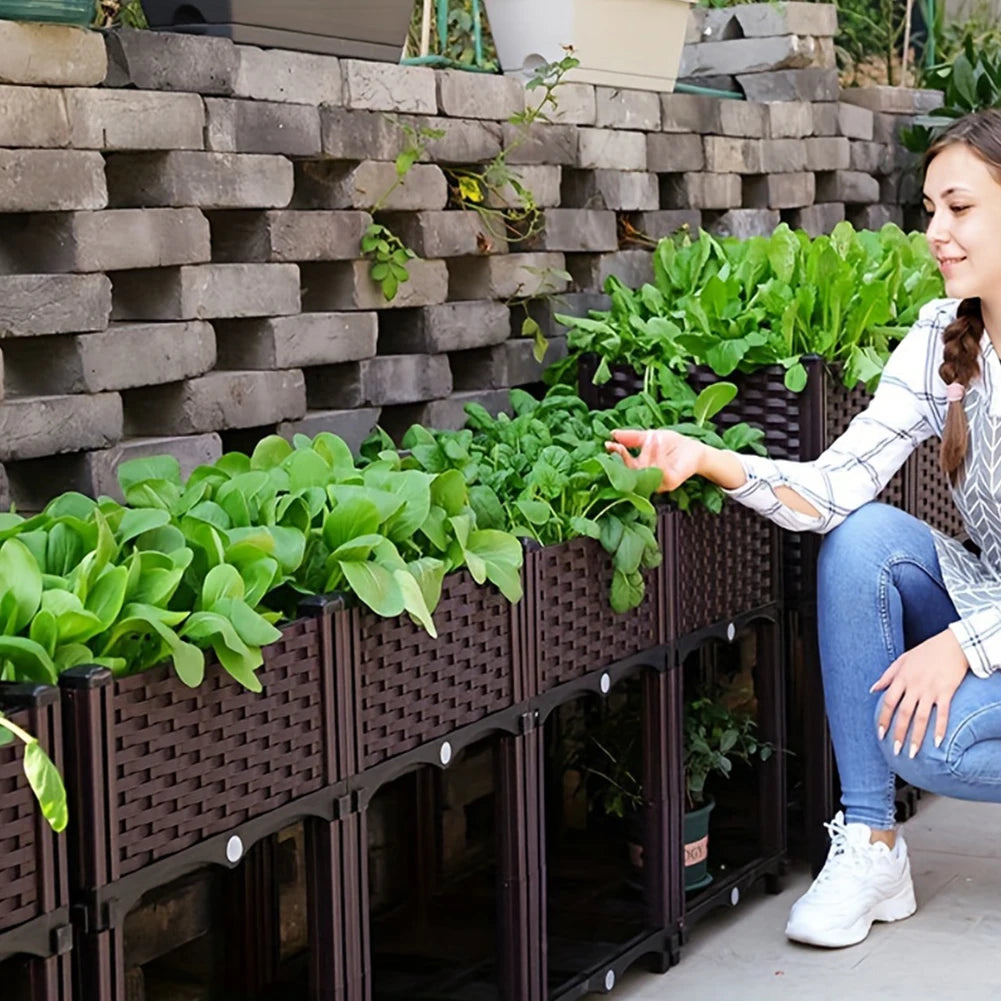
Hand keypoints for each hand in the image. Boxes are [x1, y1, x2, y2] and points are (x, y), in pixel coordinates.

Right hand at [605, 428, 704, 492]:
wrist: (696, 450)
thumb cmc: (675, 445)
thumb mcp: (650, 436)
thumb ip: (632, 437)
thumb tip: (613, 434)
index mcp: (640, 469)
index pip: (623, 465)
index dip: (615, 455)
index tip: (608, 444)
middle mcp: (648, 478)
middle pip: (630, 470)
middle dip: (625, 454)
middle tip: (622, 441)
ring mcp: (658, 483)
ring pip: (643, 469)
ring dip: (646, 450)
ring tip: (651, 436)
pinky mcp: (670, 482)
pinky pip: (658, 469)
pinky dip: (656, 453)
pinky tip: (657, 441)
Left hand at [871, 628, 968, 757]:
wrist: (953, 644)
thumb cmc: (927, 651)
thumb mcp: (902, 659)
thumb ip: (887, 675)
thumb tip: (872, 689)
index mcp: (902, 678)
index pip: (888, 702)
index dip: (883, 719)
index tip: (880, 734)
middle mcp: (914, 685)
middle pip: (903, 713)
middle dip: (898, 733)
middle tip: (895, 750)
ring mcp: (931, 690)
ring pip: (921, 717)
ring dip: (917, 737)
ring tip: (913, 752)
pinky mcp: (947, 692)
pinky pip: (943, 714)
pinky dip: (940, 729)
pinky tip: (938, 743)